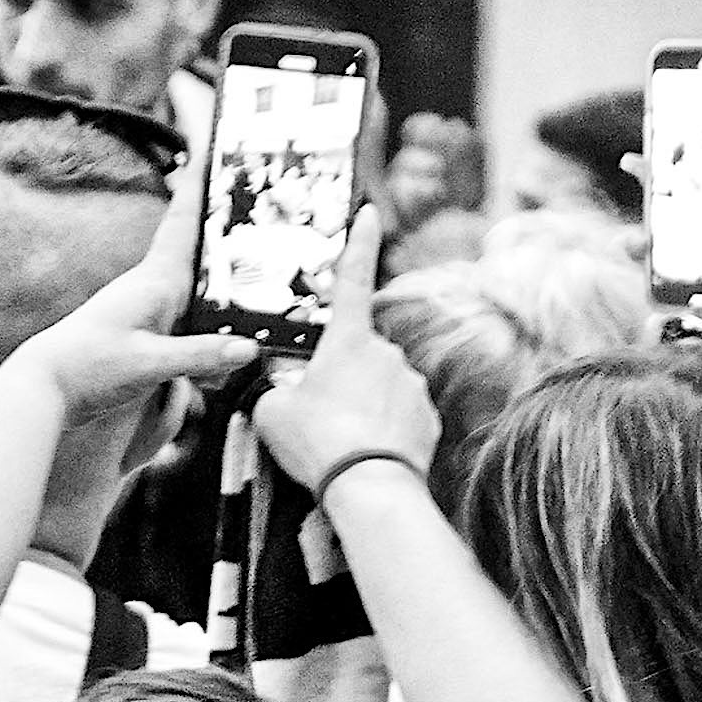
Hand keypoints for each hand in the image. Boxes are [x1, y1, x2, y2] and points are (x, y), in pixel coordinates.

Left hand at [13, 161, 257, 423]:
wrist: (48, 386)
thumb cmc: (89, 365)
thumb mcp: (149, 364)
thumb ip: (200, 356)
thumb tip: (249, 347)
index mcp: (156, 280)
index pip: (185, 222)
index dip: (201, 186)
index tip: (216, 149)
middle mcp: (158, 288)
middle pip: (206, 253)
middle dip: (232, 236)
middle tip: (261, 212)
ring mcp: (157, 310)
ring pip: (206, 292)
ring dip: (227, 296)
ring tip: (252, 288)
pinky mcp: (155, 333)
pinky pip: (197, 323)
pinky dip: (214, 332)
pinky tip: (223, 352)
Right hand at [254, 204, 440, 491]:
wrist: (370, 487)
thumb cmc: (317, 442)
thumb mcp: (271, 412)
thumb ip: (273, 391)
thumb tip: (279, 392)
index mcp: (348, 340)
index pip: (352, 280)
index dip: (359, 244)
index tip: (369, 213)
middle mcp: (386, 354)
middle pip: (359, 355)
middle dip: (341, 379)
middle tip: (320, 418)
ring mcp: (412, 385)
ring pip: (381, 388)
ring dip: (363, 408)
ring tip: (342, 446)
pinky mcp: (429, 419)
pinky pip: (402, 418)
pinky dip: (385, 433)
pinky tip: (368, 456)